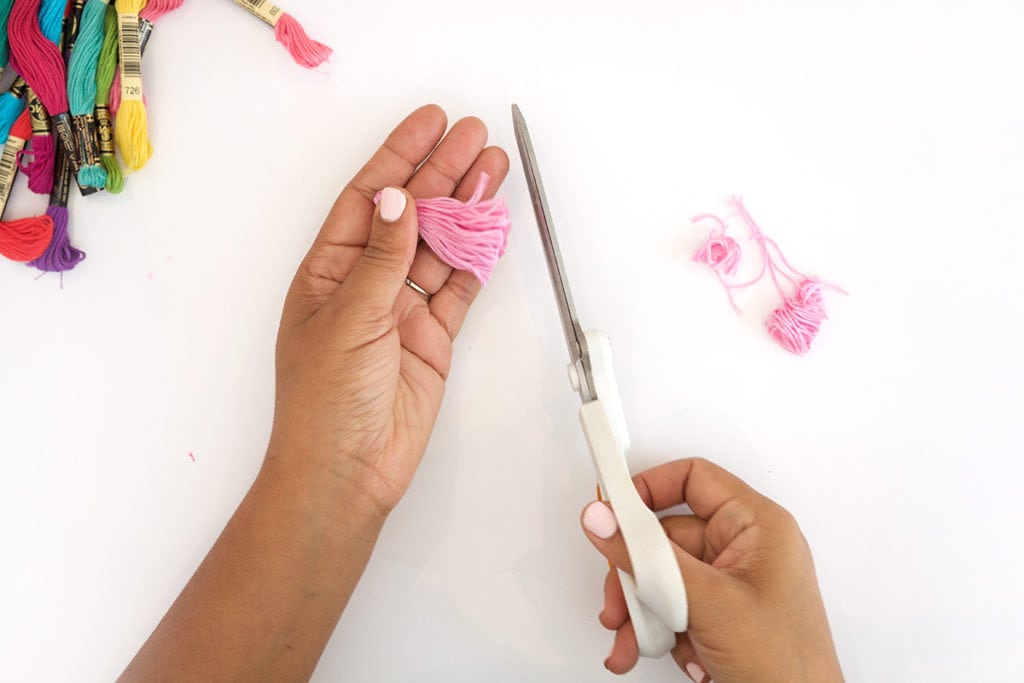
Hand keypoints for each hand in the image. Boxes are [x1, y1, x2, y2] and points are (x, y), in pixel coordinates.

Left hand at [269, 104, 508, 516]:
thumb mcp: (349, 319)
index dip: (399, 156)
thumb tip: (400, 200)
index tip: (429, 123)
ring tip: (493, 168)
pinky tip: (493, 224)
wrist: (347, 470)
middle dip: (443, 173)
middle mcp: (366, 283)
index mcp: (330, 270)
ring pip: (440, 246)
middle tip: (475, 136)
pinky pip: (459, 286)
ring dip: (467, 208)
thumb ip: (382, 260)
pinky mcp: (433, 338)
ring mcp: (402, 310)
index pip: (370, 198)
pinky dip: (478, 257)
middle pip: (411, 214)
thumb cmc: (325, 400)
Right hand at [580, 458, 842, 681]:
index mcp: (757, 526)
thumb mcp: (708, 602)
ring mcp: (729, 584)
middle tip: (619, 595)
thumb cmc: (789, 669)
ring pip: (661, 576)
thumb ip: (649, 557)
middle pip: (664, 536)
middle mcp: (743, 550)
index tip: (611, 510)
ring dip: (641, 610)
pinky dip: (655, 629)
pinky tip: (658, 649)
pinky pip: (669, 606)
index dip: (647, 489)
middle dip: (635, 573)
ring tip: (636, 637)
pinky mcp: (717, 615)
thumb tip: (606, 519)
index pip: (692, 480)